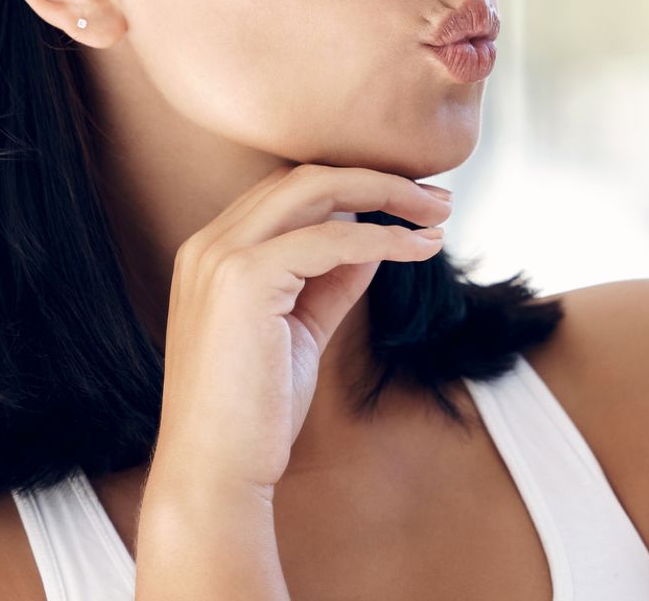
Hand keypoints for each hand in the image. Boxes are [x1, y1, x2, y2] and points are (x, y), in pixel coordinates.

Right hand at [150, 163, 454, 495]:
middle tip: (437, 197)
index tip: (410, 201)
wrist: (215, 472)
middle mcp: (208, 244)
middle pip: (304, 176)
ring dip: (387, 194)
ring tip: (439, 212)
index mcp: (212, 252)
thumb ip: (330, 282)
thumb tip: (373, 242)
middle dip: (378, 177)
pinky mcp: (243, 279)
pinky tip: (420, 248)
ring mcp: (220, 257)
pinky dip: (383, 238)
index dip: (353, 185)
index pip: (289, 191)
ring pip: (317, 189)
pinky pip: (331, 238)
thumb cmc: (255, 412)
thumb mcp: (301, 331)